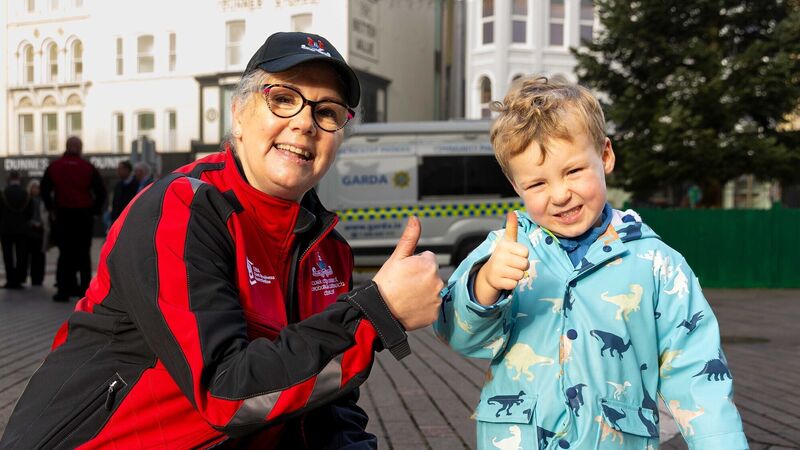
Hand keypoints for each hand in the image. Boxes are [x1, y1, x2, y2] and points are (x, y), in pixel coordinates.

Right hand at [372, 216, 443, 330]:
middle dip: (421, 277)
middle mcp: (438, 281)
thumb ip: (409, 237)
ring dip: (424, 291)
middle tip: (405, 284)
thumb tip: (415, 219)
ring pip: (433, 289)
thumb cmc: (386, 283)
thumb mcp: (396, 257)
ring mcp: (437, 299)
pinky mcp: (435, 314)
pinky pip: (432, 306)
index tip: (405, 272)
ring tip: (407, 295)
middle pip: (432, 274)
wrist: (380, 311)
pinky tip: (412, 305)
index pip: (428, 258)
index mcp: (429, 265)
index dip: (415, 264)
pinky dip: (425, 306)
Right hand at [474, 212, 528, 305]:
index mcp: (504, 246)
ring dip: (517, 275)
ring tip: (509, 271)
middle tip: (512, 264)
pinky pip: (514, 284)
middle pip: (525, 264)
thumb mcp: (507, 241)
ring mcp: (497, 269)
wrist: (488, 272)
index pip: (526, 252)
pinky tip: (505, 279)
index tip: (515, 255)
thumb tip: (512, 212)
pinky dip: (512, 283)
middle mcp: (499, 256)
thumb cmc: (503, 255)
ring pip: (520, 275)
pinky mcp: (497, 281)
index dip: (523, 255)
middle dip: (521, 266)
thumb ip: (511, 228)